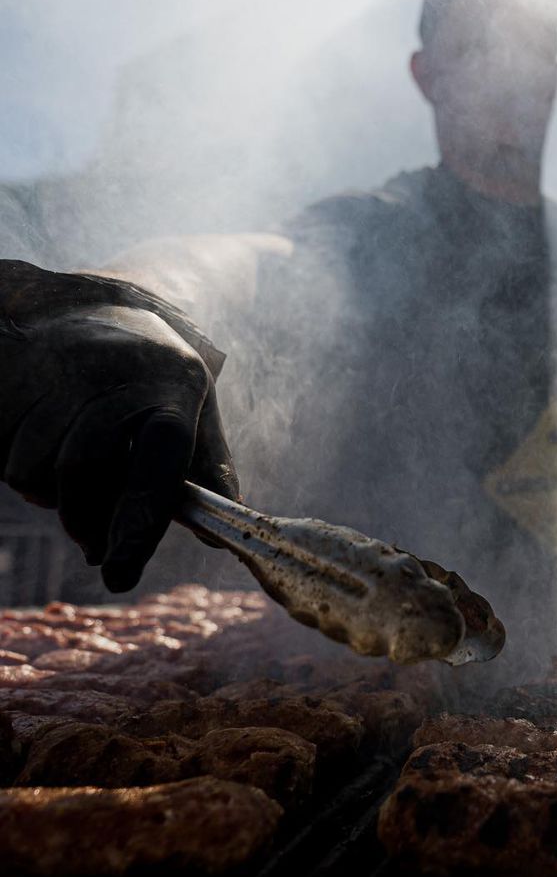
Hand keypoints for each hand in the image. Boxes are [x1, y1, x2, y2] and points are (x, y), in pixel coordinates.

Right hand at [1, 261, 238, 591]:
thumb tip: (217, 536)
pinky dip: (24, 469)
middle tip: (99, 547)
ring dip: (53, 493)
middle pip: (83, 473)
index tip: (119, 573)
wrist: (94, 303)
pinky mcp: (7, 382)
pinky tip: (45, 444)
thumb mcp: (195, 406)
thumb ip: (208, 469)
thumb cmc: (155, 371)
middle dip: (88, 519)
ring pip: (36, 471)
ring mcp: (52, 373)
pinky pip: (5, 457)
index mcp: (169, 383)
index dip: (137, 521)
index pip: (156, 462)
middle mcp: (108, 374)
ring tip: (75, 471)